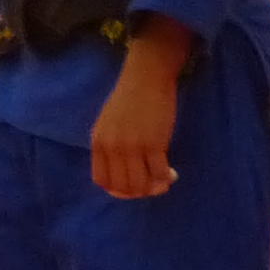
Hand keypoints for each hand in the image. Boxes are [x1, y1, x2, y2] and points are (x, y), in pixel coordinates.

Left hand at [88, 21, 188, 199]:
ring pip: (140, 185)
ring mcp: (132, 147)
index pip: (101, 180)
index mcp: (98, 142)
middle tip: (151, 185)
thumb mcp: (108, 123)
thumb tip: (121, 173)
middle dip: (138, 192)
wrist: (146, 77)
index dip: (118, 189)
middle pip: (122, 187)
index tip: (132, 185)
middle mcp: (112, 147)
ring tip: (162, 180)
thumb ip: (110, 145)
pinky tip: (171, 173)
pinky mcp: (153, 144)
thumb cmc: (129, 98)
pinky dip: (166, 178)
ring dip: (153, 188)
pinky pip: (159, 174)